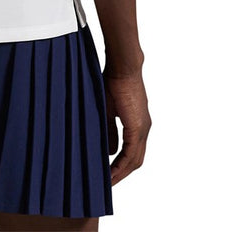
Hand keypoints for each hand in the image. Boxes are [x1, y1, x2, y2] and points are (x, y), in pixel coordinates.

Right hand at [103, 68, 150, 185]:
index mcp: (137, 124)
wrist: (122, 67)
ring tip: (107, 183)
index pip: (131, 152)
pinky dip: (121, 165)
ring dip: (121, 173)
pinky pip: (131, 153)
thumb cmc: (113, 82)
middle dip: (122, 174)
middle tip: (107, 184)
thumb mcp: (108, 110)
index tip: (108, 174)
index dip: (121, 165)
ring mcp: (142, 129)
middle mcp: (143, 129)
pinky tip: (111, 173)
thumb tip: (109, 150)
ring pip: (135, 160)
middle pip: (135, 160)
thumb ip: (109, 130)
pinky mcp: (138, 127)